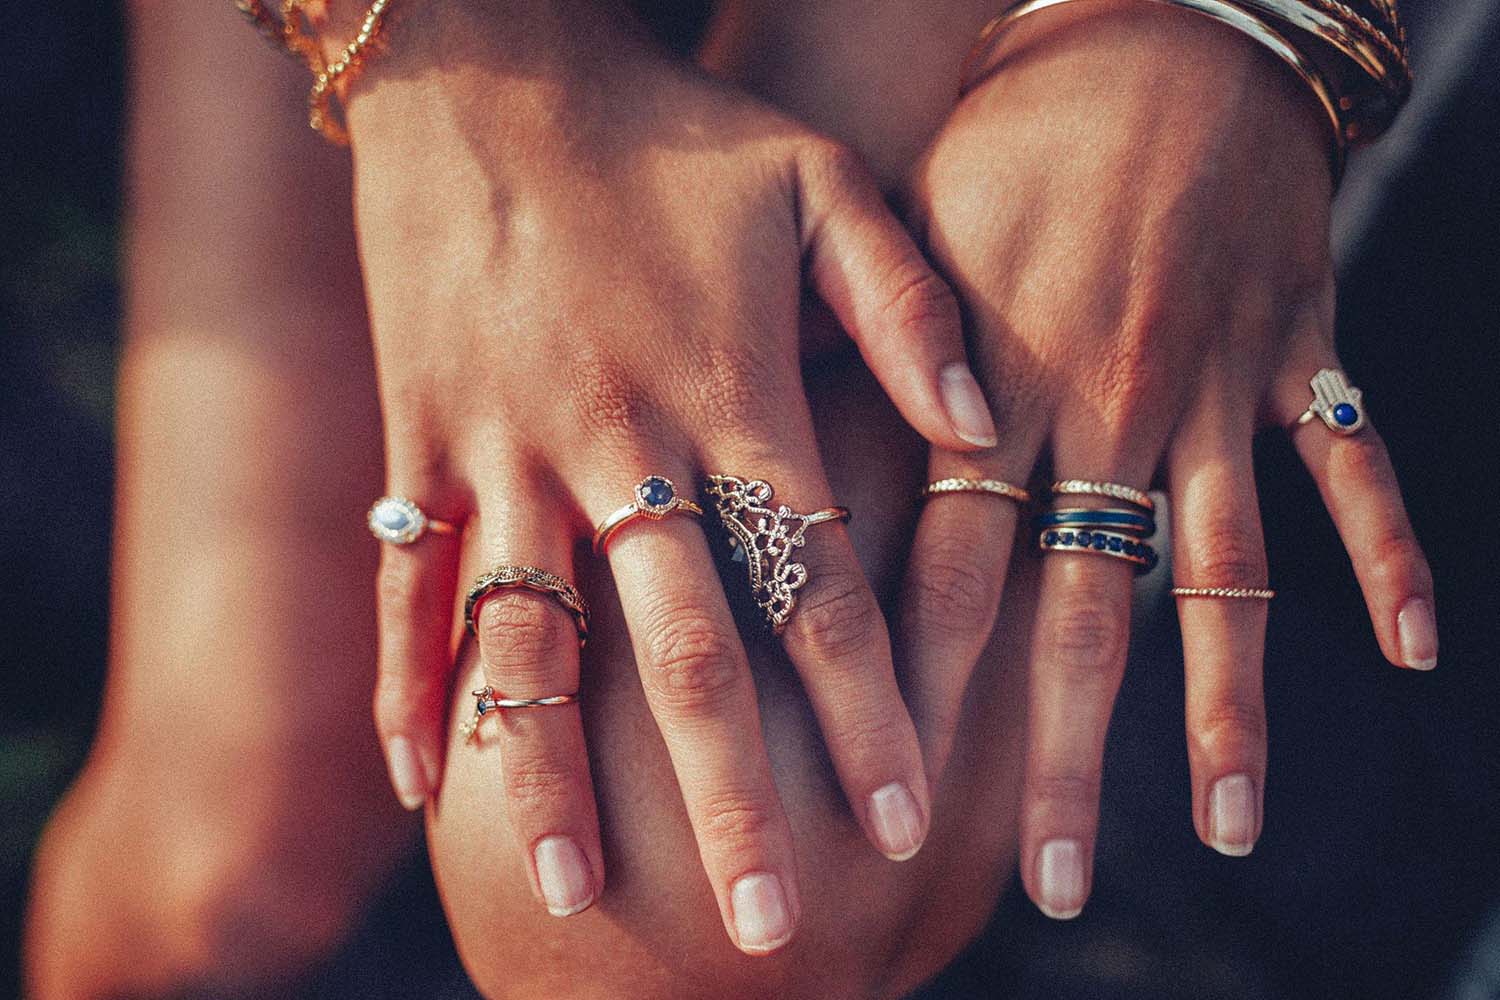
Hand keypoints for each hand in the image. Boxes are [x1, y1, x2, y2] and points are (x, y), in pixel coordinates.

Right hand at [341, 3, 996, 952]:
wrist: (482, 68)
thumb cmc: (668, 128)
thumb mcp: (819, 181)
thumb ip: (908, 307)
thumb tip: (983, 423)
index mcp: (730, 394)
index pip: (818, 586)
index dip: (869, 709)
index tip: (905, 821)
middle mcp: (619, 444)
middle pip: (683, 652)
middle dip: (731, 796)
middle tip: (767, 926)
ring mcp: (504, 450)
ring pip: (530, 644)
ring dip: (548, 774)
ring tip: (570, 890)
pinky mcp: (419, 442)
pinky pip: (411, 589)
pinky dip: (411, 690)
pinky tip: (419, 787)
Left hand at [895, 4, 1435, 917]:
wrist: (1155, 36)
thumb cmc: (1009, 139)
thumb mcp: (911, 232)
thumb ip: (864, 364)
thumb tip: (784, 479)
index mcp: (999, 381)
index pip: (951, 566)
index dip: (924, 691)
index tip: (899, 801)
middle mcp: (1108, 407)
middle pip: (1080, 611)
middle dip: (1060, 755)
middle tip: (1051, 882)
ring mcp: (1214, 388)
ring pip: (1223, 574)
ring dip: (1226, 708)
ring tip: (1225, 827)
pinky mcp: (1298, 357)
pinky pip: (1353, 472)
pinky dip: (1392, 555)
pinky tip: (1418, 651)